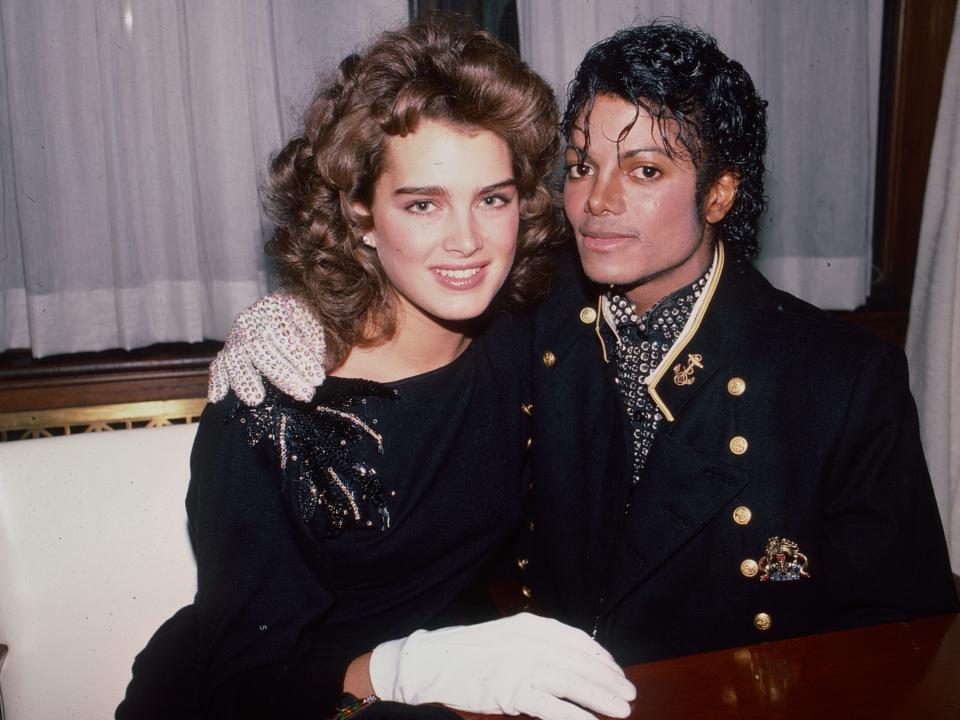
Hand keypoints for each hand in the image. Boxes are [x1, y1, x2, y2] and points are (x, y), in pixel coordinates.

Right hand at [208, 291, 325, 405]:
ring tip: (256, 400)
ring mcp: (236, 335)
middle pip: (261, 349)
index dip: (302, 359)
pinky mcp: (227, 350)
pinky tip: (217, 398)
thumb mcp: (311, 323)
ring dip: (245, 380)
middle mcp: (250, 320)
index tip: (318, 379)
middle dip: (284, 376)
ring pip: (236, 358)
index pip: (287, 336)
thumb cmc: (299, 320)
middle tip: (304, 394)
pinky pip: (218, 366)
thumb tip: (312, 374)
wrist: (280, 308)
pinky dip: (217, 382)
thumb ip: (313, 344)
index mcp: (274, 308)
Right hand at [369, 613, 635, 719]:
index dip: (602, 658)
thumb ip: (536, 646)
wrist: (430, 661)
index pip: (578, 639)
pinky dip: (575, 717)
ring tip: (622, 710)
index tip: (617, 672)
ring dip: (601, 698)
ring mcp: (521, 665)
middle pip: (581, 662)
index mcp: (531, 625)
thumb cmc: (466, 653)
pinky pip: (552, 706)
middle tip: (630, 695)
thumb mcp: (506, 638)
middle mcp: (531, 641)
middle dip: (609, 680)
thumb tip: (569, 664)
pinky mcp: (511, 690)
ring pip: (573, 683)